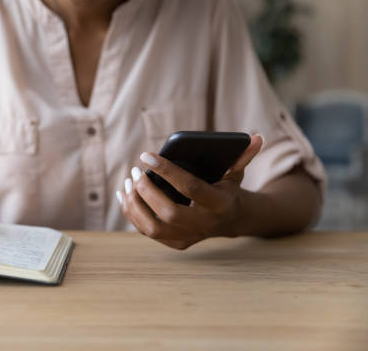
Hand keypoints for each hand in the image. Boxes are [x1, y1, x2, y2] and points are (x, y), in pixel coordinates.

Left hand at [118, 135, 262, 249]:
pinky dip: (132, 213)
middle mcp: (204, 225)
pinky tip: (124, 195)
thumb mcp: (235, 172)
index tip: (146, 155)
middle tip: (136, 171)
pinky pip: (147, 231)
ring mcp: (189, 238)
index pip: (190, 187)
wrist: (230, 219)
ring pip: (152, 227)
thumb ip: (242, 155)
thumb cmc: (227, 188)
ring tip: (128, 181)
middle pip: (168, 212)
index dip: (167, 170)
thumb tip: (257, 138)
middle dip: (147, 190)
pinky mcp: (176, 243)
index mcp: (220, 204)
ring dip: (135, 203)